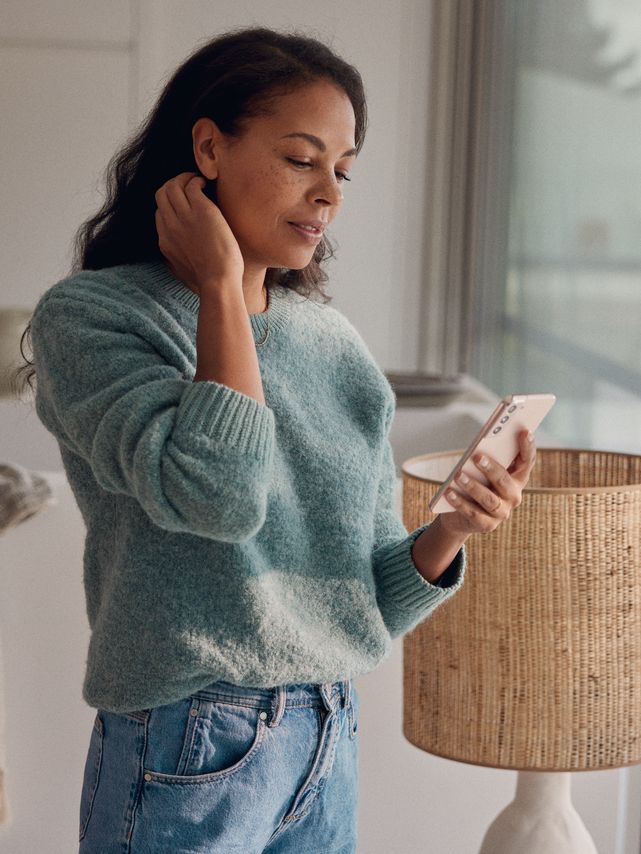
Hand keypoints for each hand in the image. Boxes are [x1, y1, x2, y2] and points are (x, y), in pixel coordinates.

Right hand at [154, 172, 243, 294]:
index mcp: (165, 241)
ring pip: (172, 185)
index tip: (184, 203)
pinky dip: (197, 180)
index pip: (159, 212)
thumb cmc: (208, 281)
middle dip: (173, 185)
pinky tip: (207, 185)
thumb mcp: (183, 272)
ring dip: (184, 178)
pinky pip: (191, 185)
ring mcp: (184, 217)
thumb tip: (176, 264)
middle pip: (161, 194)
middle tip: (189, 184)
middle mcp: (170, 226)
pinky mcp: (201, 210)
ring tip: (198, 181)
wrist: (218, 281)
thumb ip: (176, 262)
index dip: (170, 204)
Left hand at [437, 430, 536, 537]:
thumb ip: (487, 458)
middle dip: (491, 468)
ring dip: (473, 486)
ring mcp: (502, 513)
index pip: (527, 462)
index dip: (528, 447)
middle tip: (477, 456)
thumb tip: (480, 444)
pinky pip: (472, 513)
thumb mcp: (482, 471)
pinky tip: (448, 492)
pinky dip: (459, 502)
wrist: (461, 516)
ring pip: (489, 499)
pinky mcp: (487, 525)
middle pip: (504, 481)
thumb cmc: (475, 483)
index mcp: (517, 479)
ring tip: (458, 475)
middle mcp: (514, 496)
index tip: (524, 431)